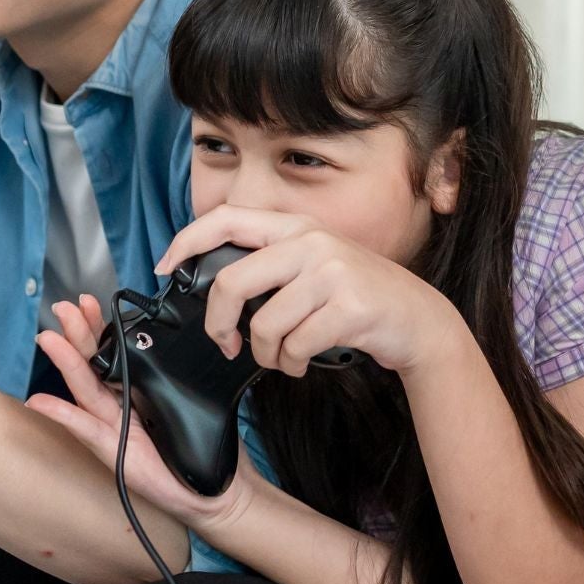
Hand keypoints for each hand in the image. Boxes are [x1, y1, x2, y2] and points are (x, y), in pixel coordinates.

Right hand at [26, 294, 252, 532]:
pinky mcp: (114, 454)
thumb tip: (180, 334)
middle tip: (63, 307)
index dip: (99, 327)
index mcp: (136, 391)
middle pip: (92, 365)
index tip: (89, 300)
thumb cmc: (205, 446)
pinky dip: (62, 415)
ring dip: (66, 363)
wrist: (216, 491)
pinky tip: (38, 401)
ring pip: (85, 391)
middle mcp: (118, 408)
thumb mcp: (192, 399)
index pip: (112, 353)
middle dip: (77, 335)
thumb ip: (176, 374)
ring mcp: (112, 431)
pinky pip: (86, 430)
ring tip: (49, 338)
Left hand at [158, 204, 468, 376]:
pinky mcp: (348, 306)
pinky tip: (305, 362)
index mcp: (297, 227)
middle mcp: (312, 242)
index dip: (187, 241)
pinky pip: (294, 346)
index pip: (227, 218)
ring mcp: (332, 272)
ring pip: (264, 325)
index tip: (165, 269)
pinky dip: (292, 365)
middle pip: (233, 282)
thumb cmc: (357, 299)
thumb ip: (272, 266)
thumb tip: (213, 289)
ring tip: (285, 356)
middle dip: (219, 323)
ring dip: (267, 354)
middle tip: (226, 343)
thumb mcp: (315, 267)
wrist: (418, 319)